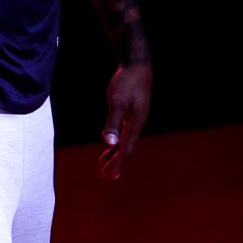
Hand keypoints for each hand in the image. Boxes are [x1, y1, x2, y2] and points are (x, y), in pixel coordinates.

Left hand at [100, 61, 151, 180]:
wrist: (137, 65)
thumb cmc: (127, 82)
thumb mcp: (117, 102)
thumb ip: (113, 122)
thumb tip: (108, 142)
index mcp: (136, 124)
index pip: (126, 149)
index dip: (119, 164)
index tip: (111, 176)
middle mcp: (137, 125)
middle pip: (126, 148)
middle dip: (116, 163)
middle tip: (106, 176)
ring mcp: (134, 119)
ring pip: (124, 142)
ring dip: (115, 154)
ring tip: (104, 166)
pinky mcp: (130, 113)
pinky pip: (123, 133)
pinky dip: (115, 142)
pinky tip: (109, 146)